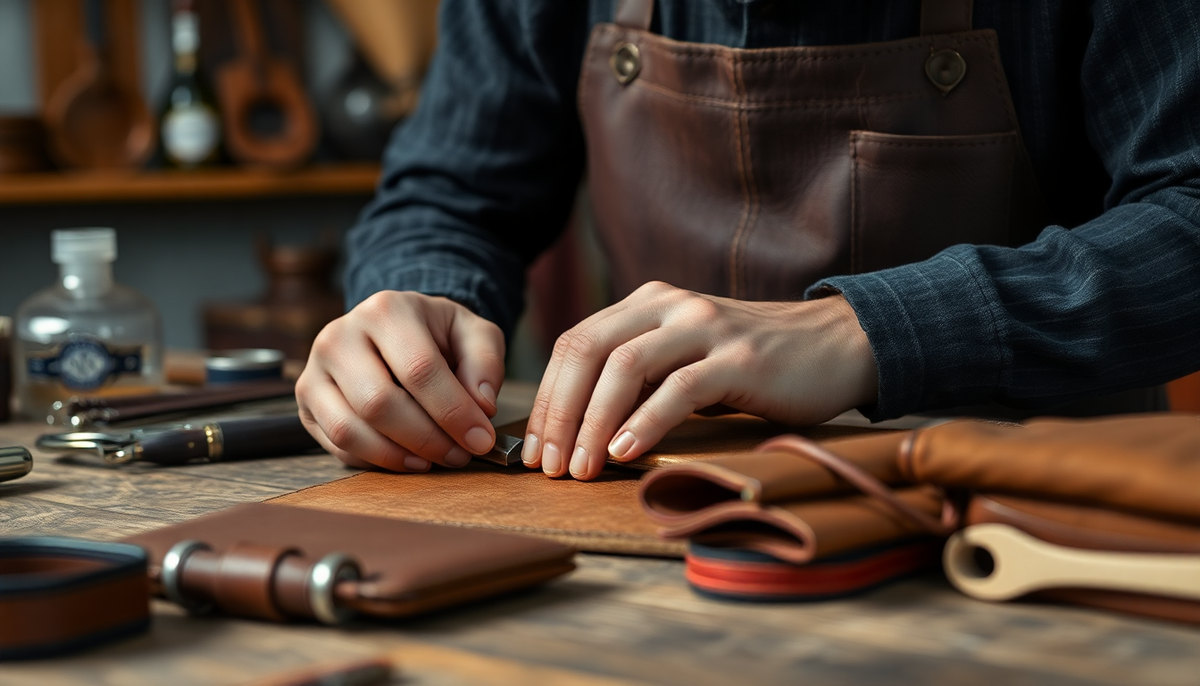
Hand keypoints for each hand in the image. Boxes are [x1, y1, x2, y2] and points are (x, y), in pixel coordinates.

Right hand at [296, 291, 504, 471]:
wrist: (393, 330)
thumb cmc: (436, 335)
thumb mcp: (473, 333)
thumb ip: (485, 363)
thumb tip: (482, 406)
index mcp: (386, 311)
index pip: (419, 369)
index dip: (453, 411)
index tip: (480, 439)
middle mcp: (340, 336)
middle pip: (379, 403)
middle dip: (426, 439)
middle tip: (459, 455)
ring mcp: (315, 370)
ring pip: (349, 430)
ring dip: (398, 457)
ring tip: (434, 461)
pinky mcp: (306, 403)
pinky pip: (337, 446)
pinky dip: (375, 461)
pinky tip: (407, 458)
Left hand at [520, 281, 877, 479]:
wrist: (838, 345)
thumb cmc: (755, 365)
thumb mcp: (687, 359)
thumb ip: (641, 377)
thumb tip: (579, 429)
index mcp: (648, 304)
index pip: (575, 343)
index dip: (547, 397)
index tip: (534, 450)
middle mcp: (670, 306)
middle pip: (589, 351)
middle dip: (558, 412)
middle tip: (547, 466)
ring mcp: (706, 327)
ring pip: (626, 366)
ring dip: (593, 422)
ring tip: (580, 469)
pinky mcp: (740, 358)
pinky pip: (679, 388)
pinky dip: (645, 422)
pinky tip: (624, 453)